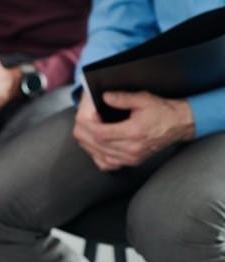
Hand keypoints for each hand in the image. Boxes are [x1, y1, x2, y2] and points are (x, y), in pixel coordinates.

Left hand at [73, 89, 193, 170]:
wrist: (178, 124)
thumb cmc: (162, 112)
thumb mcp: (143, 99)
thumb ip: (122, 98)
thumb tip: (105, 97)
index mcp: (134, 132)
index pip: (100, 133)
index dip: (88, 124)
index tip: (86, 116)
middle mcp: (131, 149)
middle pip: (95, 145)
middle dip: (84, 132)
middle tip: (83, 120)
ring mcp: (131, 158)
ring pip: (98, 155)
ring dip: (88, 143)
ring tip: (87, 130)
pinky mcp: (132, 162)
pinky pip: (107, 164)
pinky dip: (96, 155)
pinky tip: (95, 145)